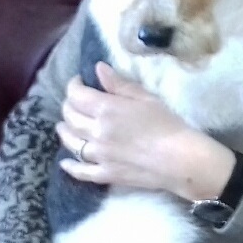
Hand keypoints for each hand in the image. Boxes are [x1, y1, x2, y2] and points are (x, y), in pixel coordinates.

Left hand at [56, 62, 234, 201]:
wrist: (178, 159)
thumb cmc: (167, 123)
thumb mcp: (145, 98)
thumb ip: (119, 84)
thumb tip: (98, 68)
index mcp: (106, 109)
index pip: (77, 95)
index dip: (73, 86)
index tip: (78, 81)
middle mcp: (96, 132)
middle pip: (70, 117)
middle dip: (68, 105)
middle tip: (74, 101)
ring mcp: (99, 155)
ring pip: (71, 142)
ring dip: (64, 131)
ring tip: (64, 125)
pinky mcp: (105, 174)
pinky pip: (80, 171)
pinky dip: (69, 166)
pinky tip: (65, 161)